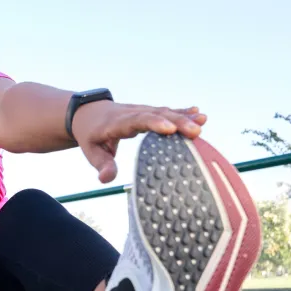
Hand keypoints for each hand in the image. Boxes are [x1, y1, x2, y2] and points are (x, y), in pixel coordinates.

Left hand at [71, 102, 206, 183]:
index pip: (136, 121)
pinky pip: (166, 112)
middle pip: (156, 115)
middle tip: (196, 131)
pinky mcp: (147, 112)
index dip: (153, 124)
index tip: (170, 129)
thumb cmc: (90, 135)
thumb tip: (106, 179)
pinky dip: (181, 112)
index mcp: (116, 123)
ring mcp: (141, 110)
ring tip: (203, 121)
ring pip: (164, 112)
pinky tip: (198, 114)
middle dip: (176, 122)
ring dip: (183, 116)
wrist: (87, 113)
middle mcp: (131, 113)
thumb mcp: (91, 151)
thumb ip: (101, 164)